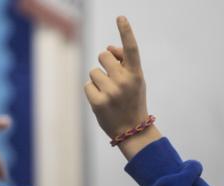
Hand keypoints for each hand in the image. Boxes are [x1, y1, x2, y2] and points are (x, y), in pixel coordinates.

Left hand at [85, 16, 160, 159]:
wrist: (132, 129)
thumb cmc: (132, 100)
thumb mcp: (134, 80)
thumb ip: (123, 63)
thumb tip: (106, 48)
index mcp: (137, 74)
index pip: (131, 49)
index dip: (126, 31)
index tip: (120, 17)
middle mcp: (125, 81)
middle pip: (102, 56)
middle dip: (103, 64)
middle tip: (110, 79)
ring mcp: (111, 92)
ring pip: (93, 72)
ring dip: (97, 80)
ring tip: (108, 94)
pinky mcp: (98, 102)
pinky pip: (87, 85)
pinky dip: (91, 91)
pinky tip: (101, 101)